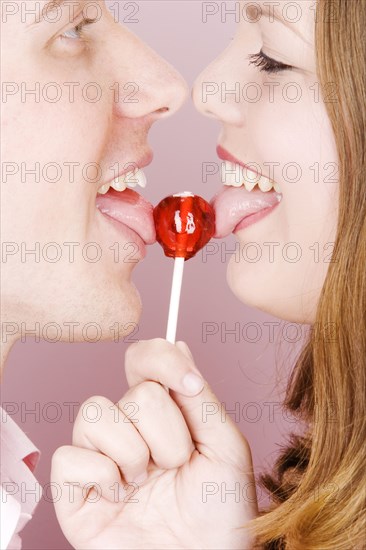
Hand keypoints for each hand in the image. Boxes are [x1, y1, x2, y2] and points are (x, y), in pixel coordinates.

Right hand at [51, 339, 258, 548]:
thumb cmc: (220, 512)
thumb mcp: (223, 445)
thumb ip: (198, 396)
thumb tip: (178, 343)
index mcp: (163, 413)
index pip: (143, 359)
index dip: (161, 359)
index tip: (189, 385)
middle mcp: (128, 428)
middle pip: (135, 393)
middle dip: (168, 434)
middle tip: (176, 467)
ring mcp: (100, 457)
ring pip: (95, 414)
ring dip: (135, 454)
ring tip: (147, 484)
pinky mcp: (75, 489)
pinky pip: (70, 456)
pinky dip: (102, 476)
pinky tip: (121, 499)